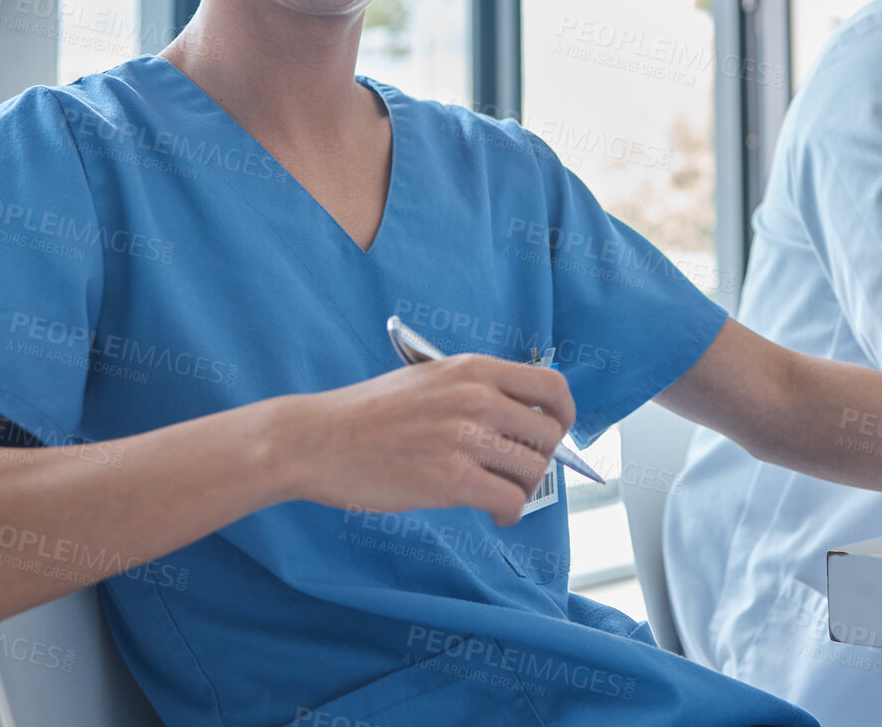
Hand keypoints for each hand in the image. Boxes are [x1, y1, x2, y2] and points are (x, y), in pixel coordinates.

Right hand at [271, 354, 575, 525]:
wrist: (317, 440)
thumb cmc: (367, 414)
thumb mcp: (429, 378)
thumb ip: (476, 390)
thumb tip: (523, 417)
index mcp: (473, 369)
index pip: (552, 386)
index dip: (564, 415)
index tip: (555, 432)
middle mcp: (477, 397)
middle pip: (549, 434)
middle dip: (542, 459)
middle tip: (519, 472)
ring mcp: (466, 437)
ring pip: (533, 470)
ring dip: (523, 489)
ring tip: (500, 495)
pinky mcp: (453, 478)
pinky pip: (510, 500)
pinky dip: (509, 513)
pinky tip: (494, 513)